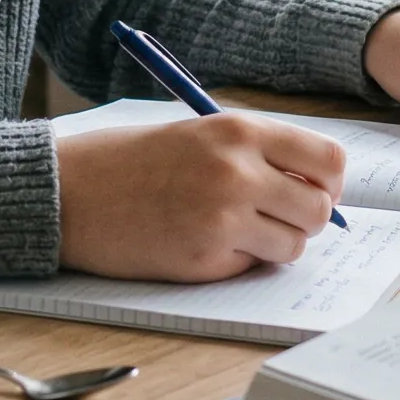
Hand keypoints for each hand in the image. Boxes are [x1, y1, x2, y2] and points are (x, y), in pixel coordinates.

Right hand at [55, 112, 346, 280]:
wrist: (69, 192)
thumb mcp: (201, 134)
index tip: (313, 190)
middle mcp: (238, 173)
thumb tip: (317, 190)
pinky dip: (237, 261)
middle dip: (303, 219)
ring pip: (293, 246)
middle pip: (318, 210)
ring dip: (273, 245)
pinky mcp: (204, 260)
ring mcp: (222, 219)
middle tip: (275, 218)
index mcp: (240, 132)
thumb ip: (258, 154)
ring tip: (234, 230)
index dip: (328, 182)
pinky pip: (251, 268)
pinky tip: (200, 242)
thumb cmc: (132, 160)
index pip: (329, 160)